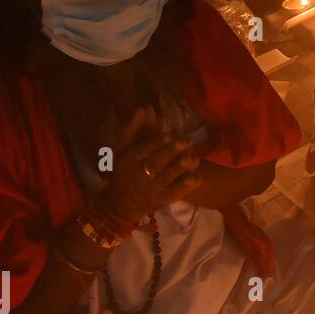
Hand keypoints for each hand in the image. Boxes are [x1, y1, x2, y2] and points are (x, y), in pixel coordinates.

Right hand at [98, 106, 201, 221]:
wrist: (118, 206)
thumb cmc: (121, 173)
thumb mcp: (121, 151)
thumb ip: (132, 129)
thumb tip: (143, 107)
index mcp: (127, 161)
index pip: (143, 150)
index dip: (158, 142)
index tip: (171, 135)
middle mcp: (138, 174)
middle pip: (157, 162)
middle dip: (173, 151)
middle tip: (188, 141)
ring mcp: (150, 189)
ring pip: (167, 177)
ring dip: (182, 167)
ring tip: (194, 158)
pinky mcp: (160, 201)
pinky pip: (175, 193)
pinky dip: (186, 185)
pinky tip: (196, 177)